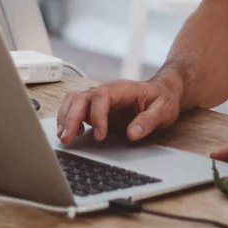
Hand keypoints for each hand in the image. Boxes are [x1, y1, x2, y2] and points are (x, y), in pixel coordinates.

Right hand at [56, 77, 182, 145]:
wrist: (163, 93)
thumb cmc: (163, 99)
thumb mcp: (163, 110)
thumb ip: (148, 121)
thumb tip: (132, 134)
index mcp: (122, 89)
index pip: (101, 97)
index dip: (98, 116)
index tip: (100, 136)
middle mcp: (106, 91)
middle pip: (81, 97)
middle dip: (71, 117)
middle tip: (67, 138)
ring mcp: (98, 99)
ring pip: (73, 101)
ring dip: (65, 117)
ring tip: (64, 137)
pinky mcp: (95, 108)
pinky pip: (75, 108)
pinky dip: (68, 119)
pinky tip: (71, 133)